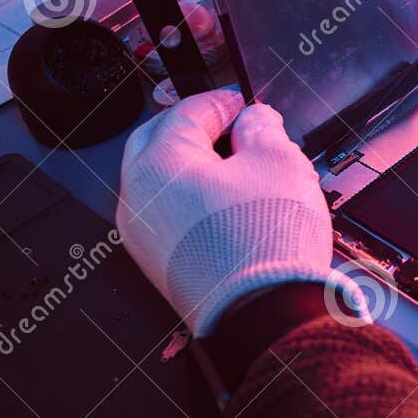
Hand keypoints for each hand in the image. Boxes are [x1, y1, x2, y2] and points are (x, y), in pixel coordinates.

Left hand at [116, 91, 360, 334]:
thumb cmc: (266, 242)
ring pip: (162, 183)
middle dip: (195, 130)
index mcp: (157, 163)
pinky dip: (193, 203)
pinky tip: (229, 207)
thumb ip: (262, 129)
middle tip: (233, 129)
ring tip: (238, 170)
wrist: (265, 315)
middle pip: (159, 143)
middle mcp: (138, 198)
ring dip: (193, 167)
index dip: (222, 102)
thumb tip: (254, 121)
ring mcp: (144, 236)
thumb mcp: (279, 162)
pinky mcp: (159, 266)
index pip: (186, 112)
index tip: (244, 104)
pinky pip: (169, 218)